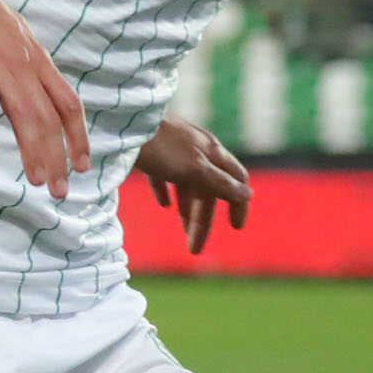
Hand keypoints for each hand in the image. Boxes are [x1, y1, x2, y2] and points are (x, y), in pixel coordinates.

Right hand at [0, 0, 87, 199]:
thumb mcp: (11, 37)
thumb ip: (22, 67)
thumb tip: (29, 94)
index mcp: (34, 59)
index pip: (67, 103)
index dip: (78, 136)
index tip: (83, 166)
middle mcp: (21, 62)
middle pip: (48, 117)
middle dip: (58, 157)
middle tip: (62, 192)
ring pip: (21, 113)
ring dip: (32, 151)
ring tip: (37, 181)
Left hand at [136, 114, 250, 252]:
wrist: (124, 122)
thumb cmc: (161, 146)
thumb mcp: (195, 168)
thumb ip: (220, 183)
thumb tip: (248, 196)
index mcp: (212, 153)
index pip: (236, 180)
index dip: (239, 204)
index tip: (235, 228)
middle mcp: (198, 151)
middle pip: (208, 190)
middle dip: (202, 221)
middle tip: (194, 249)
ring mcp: (175, 151)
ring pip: (188, 185)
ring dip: (186, 210)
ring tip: (182, 233)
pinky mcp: (153, 153)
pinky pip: (165, 176)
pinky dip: (167, 191)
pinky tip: (164, 204)